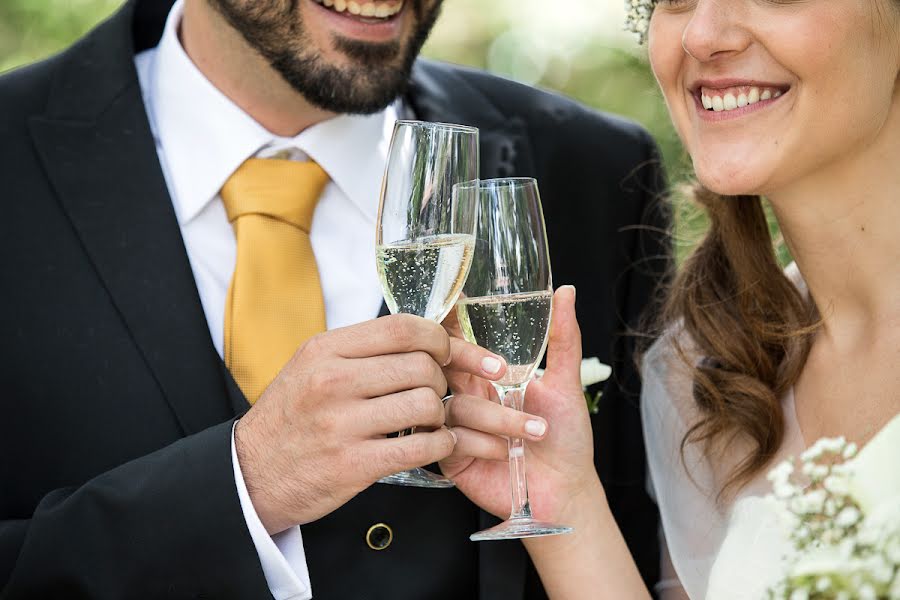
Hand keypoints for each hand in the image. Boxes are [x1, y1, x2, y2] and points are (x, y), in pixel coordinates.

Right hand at [233, 314, 499, 533]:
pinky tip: (434, 444)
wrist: (250, 474)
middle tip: (435, 393)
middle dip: (442, 380)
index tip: (446, 352)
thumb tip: (422, 335)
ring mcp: (341, 424)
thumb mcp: (312, 367)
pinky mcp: (353, 465)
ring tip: (430, 422)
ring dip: (441, 415)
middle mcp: (331, 381)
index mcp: (324, 350)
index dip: (436, 338)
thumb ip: (360, 350)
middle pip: (421, 366)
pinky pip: (420, 447)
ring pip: (426, 405)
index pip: (400, 328)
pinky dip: (440, 445)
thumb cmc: (291, 417)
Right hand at [439, 286, 600, 521]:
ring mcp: (455, 426)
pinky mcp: (451, 457)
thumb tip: (566, 291)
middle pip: (446, 367)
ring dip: (499, 418)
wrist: (566, 490)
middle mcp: (465, 396)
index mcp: (485, 375)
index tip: (456, 307)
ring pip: (456, 406)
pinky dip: (485, 444)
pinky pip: (453, 440)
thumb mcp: (566, 383)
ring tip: (534, 431)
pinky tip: (508, 453)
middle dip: (470, 363)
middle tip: (503, 374)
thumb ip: (563, 338)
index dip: (451, 325)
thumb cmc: (566, 438)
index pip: (456, 342)